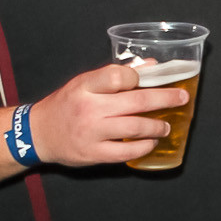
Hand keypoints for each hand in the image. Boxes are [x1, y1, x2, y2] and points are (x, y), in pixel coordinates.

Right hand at [25, 62, 189, 168]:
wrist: (38, 133)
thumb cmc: (66, 104)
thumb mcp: (85, 83)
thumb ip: (116, 75)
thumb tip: (152, 66)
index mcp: (85, 86)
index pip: (118, 75)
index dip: (139, 76)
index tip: (151, 79)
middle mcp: (88, 108)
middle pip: (135, 102)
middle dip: (165, 99)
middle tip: (182, 98)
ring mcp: (91, 132)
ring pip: (134, 127)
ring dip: (157, 126)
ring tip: (166, 126)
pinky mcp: (93, 153)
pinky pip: (125, 152)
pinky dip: (143, 146)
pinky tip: (150, 142)